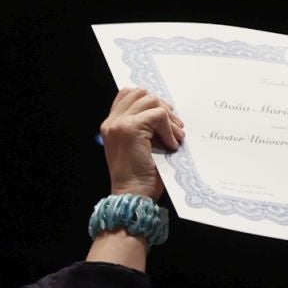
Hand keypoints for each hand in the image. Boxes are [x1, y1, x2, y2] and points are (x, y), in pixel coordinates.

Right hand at [98, 86, 183, 200]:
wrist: (132, 194)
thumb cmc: (139, 176)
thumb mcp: (138, 146)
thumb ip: (143, 128)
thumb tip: (165, 112)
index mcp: (111, 126)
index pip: (128, 95)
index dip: (149, 101)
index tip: (164, 115)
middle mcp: (112, 122)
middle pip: (140, 93)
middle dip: (161, 106)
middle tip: (174, 125)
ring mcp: (119, 124)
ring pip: (151, 101)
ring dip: (169, 118)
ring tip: (176, 136)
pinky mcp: (130, 129)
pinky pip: (158, 115)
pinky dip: (170, 129)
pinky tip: (172, 145)